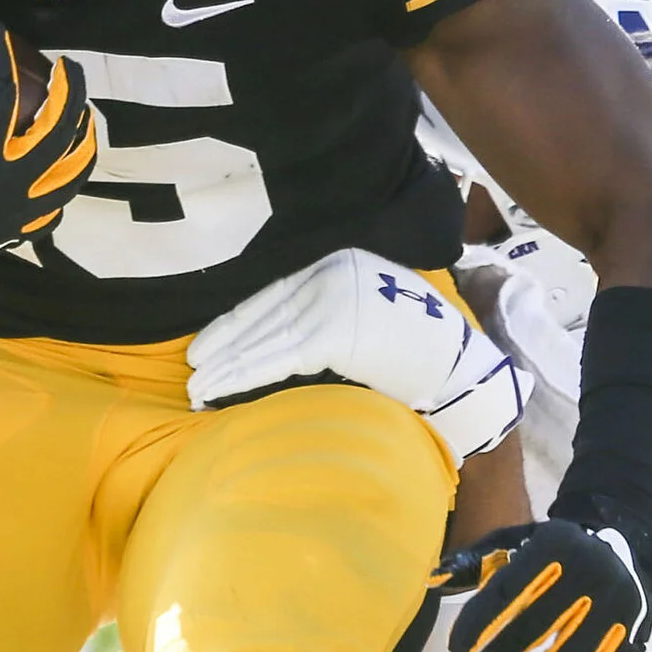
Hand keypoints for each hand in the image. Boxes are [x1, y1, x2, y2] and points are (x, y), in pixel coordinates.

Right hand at [0, 20, 97, 286]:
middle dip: (71, 90)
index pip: (1, 90)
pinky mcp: (11, 235)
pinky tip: (57, 171)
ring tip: (83, 116)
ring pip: (71, 174)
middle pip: (60, 128)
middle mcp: (10, 183)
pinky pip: (54, 210)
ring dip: (82, 140)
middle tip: (66, 65)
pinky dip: (62, 187)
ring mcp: (16, 213)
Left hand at [186, 248, 524, 459]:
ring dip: (226, 363)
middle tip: (192, 369)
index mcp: (341, 264)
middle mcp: (333, 275)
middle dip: (224, 343)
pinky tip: (220, 387)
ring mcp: (333, 301)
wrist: (459, 368)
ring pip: (265, 336)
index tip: (208, 345)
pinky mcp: (334, 333)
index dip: (238, 321)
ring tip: (198, 386)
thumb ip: (329, 313)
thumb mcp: (369, 310)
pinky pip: (277, 356)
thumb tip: (277, 338)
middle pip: (265, 312)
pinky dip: (244, 373)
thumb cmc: (418, 349)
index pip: (276, 293)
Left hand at [437, 517, 651, 651]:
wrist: (623, 539)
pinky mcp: (631, 630)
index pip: (507, 588)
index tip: (456, 650)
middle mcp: (589, 570)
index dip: (478, 622)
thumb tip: (434, 580)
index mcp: (554, 543)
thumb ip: (477, 561)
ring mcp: (615, 602)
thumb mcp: (519, 540)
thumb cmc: (555, 549)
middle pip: (536, 625)